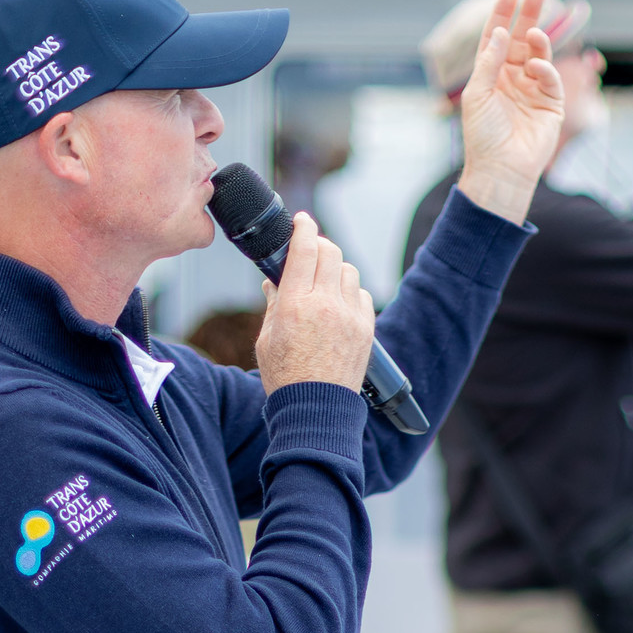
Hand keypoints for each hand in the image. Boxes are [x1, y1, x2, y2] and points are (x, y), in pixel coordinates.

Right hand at [254, 213, 374, 396]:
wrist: (316, 411)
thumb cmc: (286, 378)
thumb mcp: (267, 339)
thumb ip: (274, 304)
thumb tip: (274, 281)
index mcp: (295, 304)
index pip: (304, 249)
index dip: (303, 227)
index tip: (302, 221)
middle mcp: (325, 305)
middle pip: (330, 252)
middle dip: (320, 245)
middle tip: (311, 251)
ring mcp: (349, 317)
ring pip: (348, 270)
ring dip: (336, 269)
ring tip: (324, 283)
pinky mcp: (366, 330)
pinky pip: (361, 294)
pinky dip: (351, 292)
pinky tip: (339, 304)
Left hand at [455, 0, 563, 227]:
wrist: (501, 170)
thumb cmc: (483, 136)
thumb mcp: (478, 95)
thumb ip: (489, 62)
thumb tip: (501, 32)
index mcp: (491, 75)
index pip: (498, 37)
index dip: (503, 14)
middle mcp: (512, 79)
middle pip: (522, 39)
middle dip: (529, 15)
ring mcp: (532, 90)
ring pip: (539, 55)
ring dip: (539, 41)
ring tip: (535, 32)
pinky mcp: (550, 105)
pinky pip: (550, 79)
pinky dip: (545, 69)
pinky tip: (536, 68)